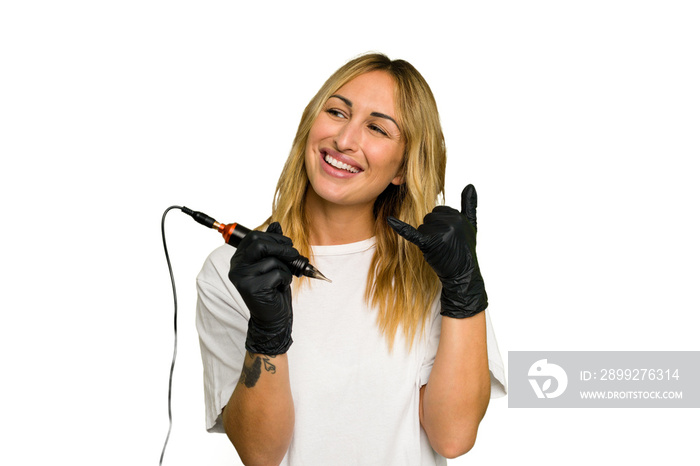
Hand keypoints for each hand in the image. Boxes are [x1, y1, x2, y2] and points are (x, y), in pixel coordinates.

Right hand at [228, 222, 298, 353]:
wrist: (272, 317)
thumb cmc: (273, 289)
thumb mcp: (274, 263)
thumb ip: (272, 245)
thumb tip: (275, 225)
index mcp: (240, 258)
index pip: (254, 237)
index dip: (274, 238)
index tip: (287, 244)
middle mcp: (237, 267)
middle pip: (260, 244)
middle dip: (282, 248)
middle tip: (293, 256)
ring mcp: (242, 278)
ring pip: (272, 260)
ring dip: (285, 269)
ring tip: (282, 279)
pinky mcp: (251, 289)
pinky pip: (277, 274)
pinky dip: (285, 280)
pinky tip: (279, 288)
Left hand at [387, 184, 487, 317]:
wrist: (463, 273)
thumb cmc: (465, 249)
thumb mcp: (471, 225)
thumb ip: (470, 204)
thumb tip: (470, 185)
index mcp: (458, 216)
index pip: (439, 210)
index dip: (440, 223)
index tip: (449, 235)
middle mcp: (450, 223)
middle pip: (429, 217)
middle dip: (433, 230)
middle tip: (444, 243)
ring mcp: (439, 233)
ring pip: (422, 226)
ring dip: (427, 237)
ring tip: (439, 248)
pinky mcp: (428, 243)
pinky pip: (412, 232)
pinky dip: (400, 227)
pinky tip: (389, 220)